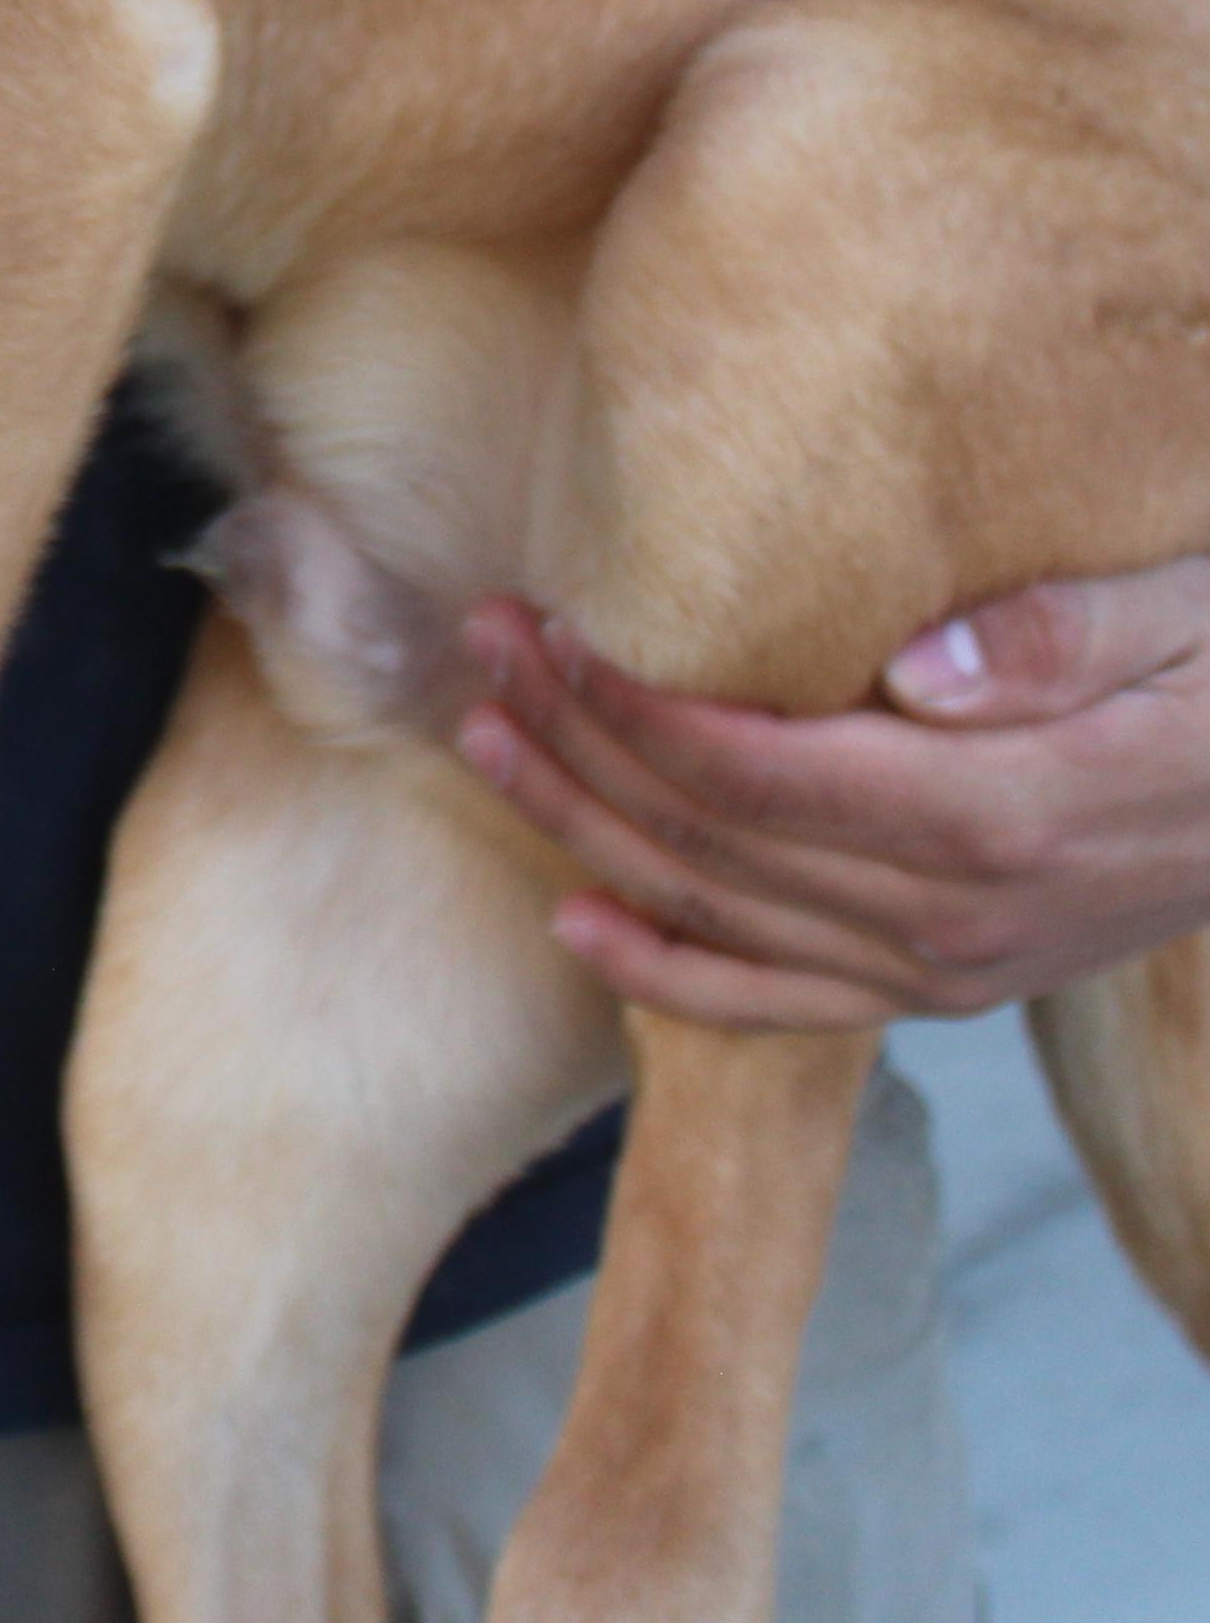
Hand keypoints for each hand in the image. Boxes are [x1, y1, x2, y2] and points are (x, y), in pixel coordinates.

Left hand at [454, 567, 1209, 1030]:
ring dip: (582, 826)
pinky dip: (666, 975)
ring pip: (715, 912)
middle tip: (482, 640)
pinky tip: (575, 921)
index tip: (551, 625)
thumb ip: (1057, 637)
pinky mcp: (946, 989)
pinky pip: (780, 1004)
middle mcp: (952, 909)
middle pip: (708, 831)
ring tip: (483, 736)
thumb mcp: (1183, 618)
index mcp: (997, 808)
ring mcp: (945, 965)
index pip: (756, 767)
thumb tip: (920, 664)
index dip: (633, 704)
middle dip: (574, 736)